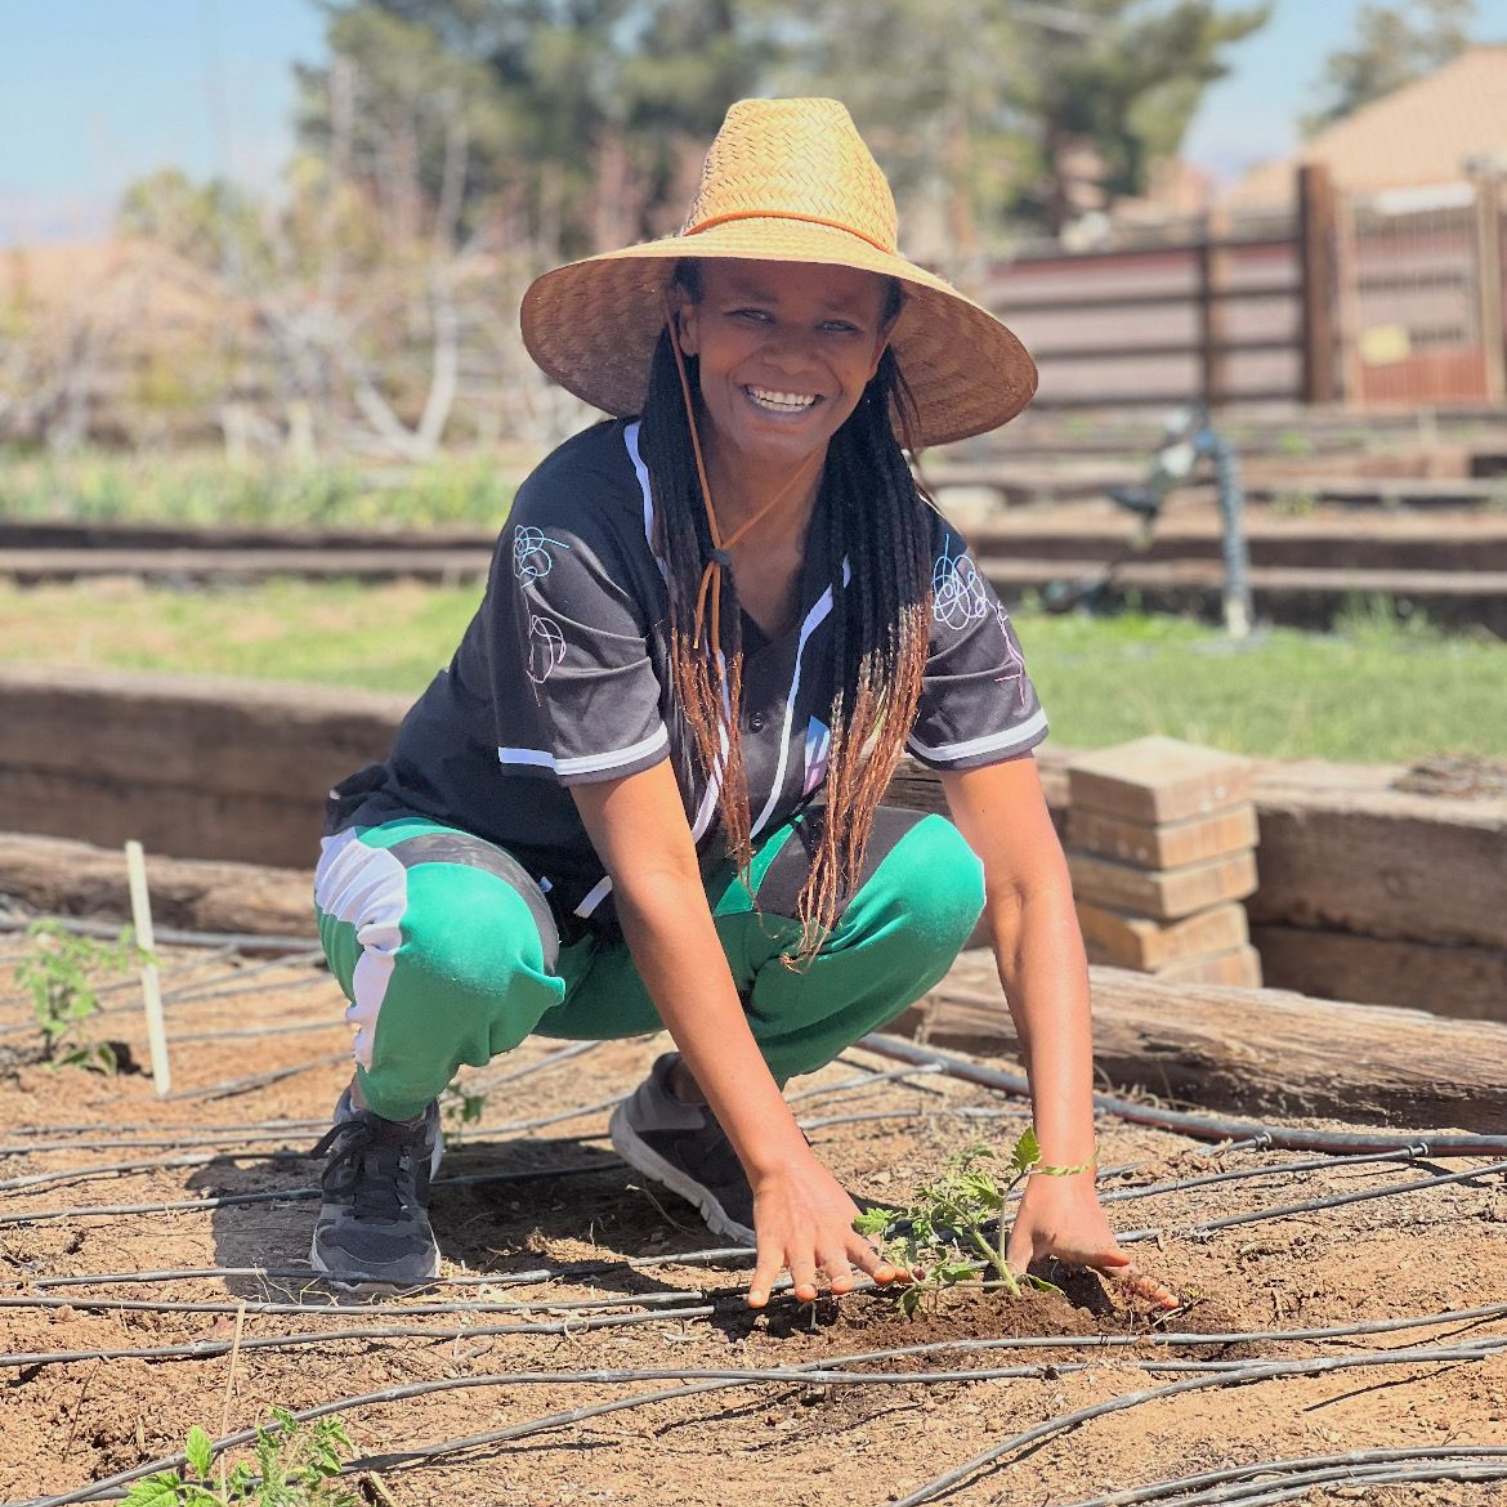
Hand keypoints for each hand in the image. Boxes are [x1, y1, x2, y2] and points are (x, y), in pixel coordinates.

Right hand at [747, 1151, 900, 1307]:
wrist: (785, 1167)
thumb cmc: (822, 1196)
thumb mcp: (850, 1214)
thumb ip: (869, 1242)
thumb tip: (903, 1270)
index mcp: (845, 1232)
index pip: (867, 1251)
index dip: (879, 1264)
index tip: (892, 1275)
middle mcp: (823, 1240)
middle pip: (834, 1260)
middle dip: (840, 1274)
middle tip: (843, 1286)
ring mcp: (795, 1242)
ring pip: (801, 1265)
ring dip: (803, 1280)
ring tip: (806, 1294)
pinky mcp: (771, 1244)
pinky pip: (764, 1269)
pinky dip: (760, 1286)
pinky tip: (756, 1301)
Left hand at [1006, 1169, 1178, 1309]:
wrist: (1062, 1175)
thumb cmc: (1040, 1206)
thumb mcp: (1022, 1236)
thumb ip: (1015, 1266)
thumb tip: (1002, 1293)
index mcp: (1075, 1241)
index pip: (1095, 1250)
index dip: (1107, 1256)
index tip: (1122, 1259)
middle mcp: (1098, 1246)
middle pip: (1124, 1269)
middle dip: (1145, 1286)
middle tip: (1171, 1302)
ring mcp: (1108, 1246)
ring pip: (1131, 1271)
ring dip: (1148, 1286)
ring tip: (1170, 1303)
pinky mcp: (1109, 1246)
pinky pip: (1127, 1268)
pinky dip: (1140, 1281)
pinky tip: (1155, 1296)